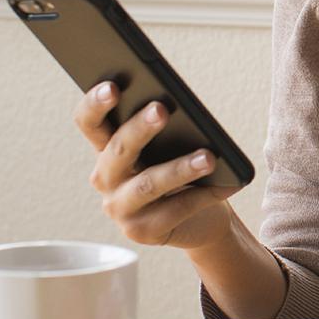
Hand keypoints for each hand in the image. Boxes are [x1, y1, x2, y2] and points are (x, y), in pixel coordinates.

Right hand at [74, 82, 239, 250]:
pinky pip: (176, 209)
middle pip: (117, 150)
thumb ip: (166, 128)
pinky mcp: (142, 232)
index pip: (90, 123)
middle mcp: (106, 179)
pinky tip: (228, 183)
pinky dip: (205, 195)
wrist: (202, 219)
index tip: (111, 86)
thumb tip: (176, 107)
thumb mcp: (172, 146)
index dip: (95, 105)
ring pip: (148, 184)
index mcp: (108, 149)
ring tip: (209, 157)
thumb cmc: (184, 172)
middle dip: (140, 128)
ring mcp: (121, 209)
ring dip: (180, 168)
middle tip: (162, 109)